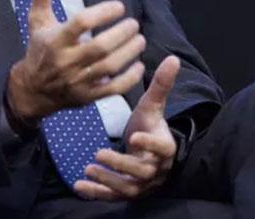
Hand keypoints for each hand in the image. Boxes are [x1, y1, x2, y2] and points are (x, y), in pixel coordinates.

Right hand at [6, 0, 146, 122]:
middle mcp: (66, 61)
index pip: (81, 23)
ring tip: (140, 39)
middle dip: (121, 34)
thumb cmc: (39, 49)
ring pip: (109, 67)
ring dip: (129, 52)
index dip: (103, 12)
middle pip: (99, 47)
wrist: (32, 90)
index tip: (119, 6)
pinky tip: (138, 65)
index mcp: (55, 40)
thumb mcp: (37, 20)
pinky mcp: (87, 96)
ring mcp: (78, 80)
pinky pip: (112, 89)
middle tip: (134, 24)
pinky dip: (129, 78)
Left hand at [75, 55, 181, 200]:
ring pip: (128, 187)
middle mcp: (156, 169)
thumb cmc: (150, 127)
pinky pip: (114, 197)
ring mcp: (143, 184)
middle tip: (99, 153)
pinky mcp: (129, 192)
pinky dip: (97, 193)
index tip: (134, 137)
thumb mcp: (153, 107)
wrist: (151, 155)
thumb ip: (161, 85)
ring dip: (108, 180)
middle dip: (121, 164)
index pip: (161, 148)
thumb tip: (173, 58)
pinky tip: (80, 186)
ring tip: (89, 168)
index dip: (150, 145)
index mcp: (164, 146)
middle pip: (143, 171)